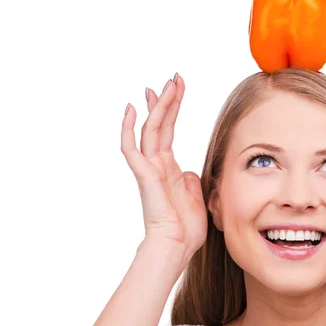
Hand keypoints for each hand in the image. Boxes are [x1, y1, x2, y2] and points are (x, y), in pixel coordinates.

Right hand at [121, 73, 206, 258]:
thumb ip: (192, 181)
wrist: (177, 245)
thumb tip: (190, 171)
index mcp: (169, 168)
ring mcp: (149, 169)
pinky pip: (131, 149)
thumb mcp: (196, 198)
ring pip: (150, 130)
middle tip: (171, 79)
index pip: (168, 130)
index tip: (176, 88)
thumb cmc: (186, 228)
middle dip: (165, 100)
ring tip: (162, 85)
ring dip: (156, 107)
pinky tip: (131, 110)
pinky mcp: (144, 176)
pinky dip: (128, 129)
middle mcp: (157, 164)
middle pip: (159, 124)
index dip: (172, 108)